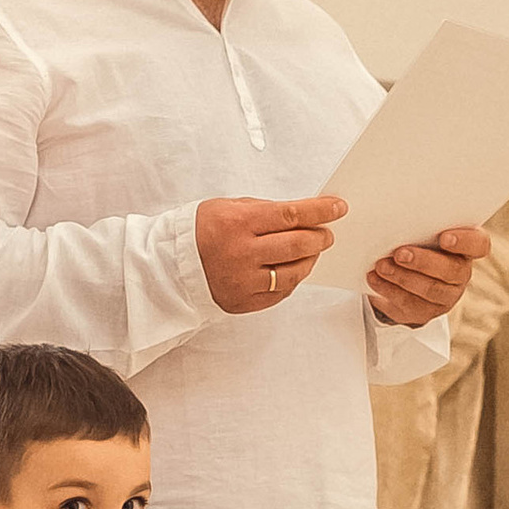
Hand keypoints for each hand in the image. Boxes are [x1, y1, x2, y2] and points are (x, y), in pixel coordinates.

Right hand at [197, 195, 344, 314]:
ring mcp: (244, 281)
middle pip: (298, 245)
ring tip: (310, 251)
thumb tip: (302, 215)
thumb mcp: (229, 207)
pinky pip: (281, 291)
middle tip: (326, 234)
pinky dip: (292, 278)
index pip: (291, 215)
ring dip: (310, 259)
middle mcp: (242, 253)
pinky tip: (291, 268)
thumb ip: (265, 211)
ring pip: (294, 272)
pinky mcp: (244, 301)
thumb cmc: (201, 230)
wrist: (170, 265)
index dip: (320, 211)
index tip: (338, 207)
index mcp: (238, 223)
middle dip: (320, 237)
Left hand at [365, 224, 490, 329]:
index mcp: (466, 247)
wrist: (403, 274)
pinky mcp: (426, 312)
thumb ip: (417, 222)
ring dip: (403, 277)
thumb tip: (389, 208)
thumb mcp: (419, 229)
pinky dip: (389, 290)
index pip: (479, 245)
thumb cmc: (415, 242)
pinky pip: (410, 304)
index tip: (444, 237)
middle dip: (424, 262)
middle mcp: (461, 273)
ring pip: (430, 290)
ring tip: (381, 266)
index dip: (465, 242)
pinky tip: (375, 279)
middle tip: (399, 253)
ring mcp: (446, 295)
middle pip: (452, 270)